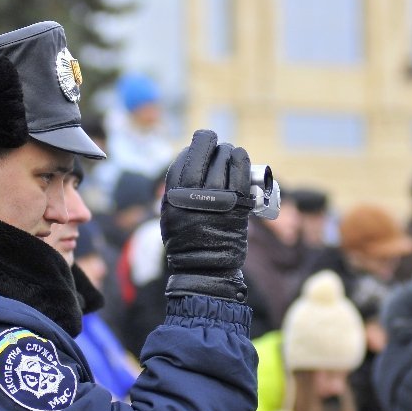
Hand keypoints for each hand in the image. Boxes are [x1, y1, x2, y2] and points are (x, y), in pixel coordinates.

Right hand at [160, 130, 250, 300]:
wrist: (204, 266)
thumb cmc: (187, 242)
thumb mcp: (170, 216)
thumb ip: (176, 193)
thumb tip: (188, 166)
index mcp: (174, 195)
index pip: (183, 159)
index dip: (193, 149)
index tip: (199, 147)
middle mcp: (193, 193)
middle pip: (203, 154)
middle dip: (210, 144)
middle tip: (216, 145)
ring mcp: (217, 197)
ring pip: (223, 159)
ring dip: (227, 151)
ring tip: (229, 152)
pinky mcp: (237, 202)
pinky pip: (241, 171)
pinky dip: (241, 159)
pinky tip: (240, 155)